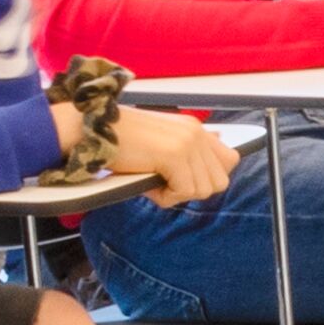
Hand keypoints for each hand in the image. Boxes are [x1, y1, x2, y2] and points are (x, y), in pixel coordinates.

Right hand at [110, 106, 239, 206]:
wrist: (94, 129)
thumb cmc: (121, 141)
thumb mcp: (161, 143)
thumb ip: (188, 152)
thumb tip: (213, 164)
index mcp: (194, 128)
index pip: (230, 160)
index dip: (208, 177)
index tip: (182, 179)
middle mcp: (195, 132)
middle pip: (219, 182)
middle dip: (192, 190)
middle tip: (164, 182)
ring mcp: (187, 143)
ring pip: (203, 190)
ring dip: (176, 194)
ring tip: (153, 181)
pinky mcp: (174, 155)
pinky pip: (183, 192)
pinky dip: (164, 196)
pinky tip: (147, 183)